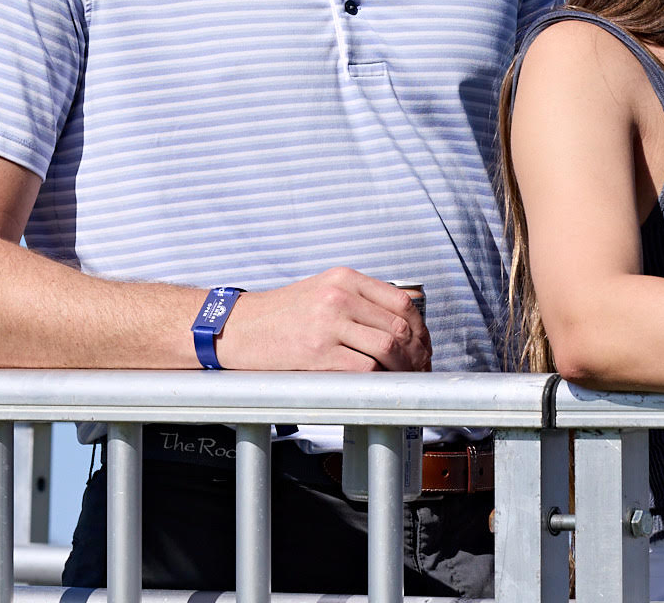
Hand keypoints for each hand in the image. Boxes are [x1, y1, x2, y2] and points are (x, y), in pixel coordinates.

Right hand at [214, 270, 429, 371]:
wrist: (239, 327)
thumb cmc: (281, 314)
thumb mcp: (322, 290)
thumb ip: (359, 300)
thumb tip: (403, 320)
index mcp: (344, 278)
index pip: (401, 301)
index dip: (421, 328)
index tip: (424, 346)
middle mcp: (339, 296)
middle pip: (399, 326)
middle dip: (418, 353)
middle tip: (421, 369)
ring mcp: (328, 323)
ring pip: (388, 347)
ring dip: (404, 369)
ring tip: (405, 379)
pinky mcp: (318, 352)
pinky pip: (365, 367)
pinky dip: (381, 379)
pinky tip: (382, 385)